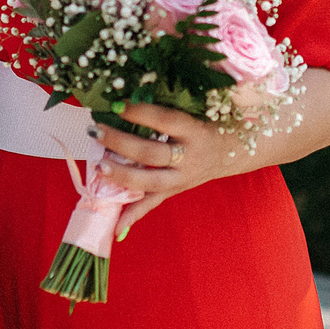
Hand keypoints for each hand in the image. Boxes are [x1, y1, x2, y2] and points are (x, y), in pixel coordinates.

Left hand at [90, 101, 254, 237]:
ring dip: (121, 175)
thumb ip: (164, 111)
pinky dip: (132, 216)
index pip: (165, 120)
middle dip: (121, 143)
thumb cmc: (207, 125)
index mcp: (194, 130)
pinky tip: (115, 227)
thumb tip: (126, 101)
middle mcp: (189, 156)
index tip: (117, 105)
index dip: (141, 113)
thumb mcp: (194, 114)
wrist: (233, 151)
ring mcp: (181, 178)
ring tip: (99, 166)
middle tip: (96, 132)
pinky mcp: (175, 191)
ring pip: (149, 181)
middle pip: (151, 153)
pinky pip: (152, 204)